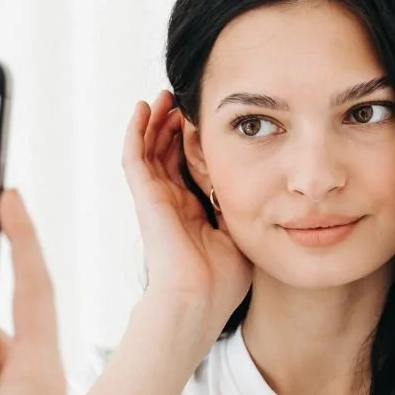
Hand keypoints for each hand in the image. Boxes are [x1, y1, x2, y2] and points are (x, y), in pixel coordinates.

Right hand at [122, 91, 251, 341]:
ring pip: (148, 150)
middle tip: (179, 100)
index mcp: (192, 212)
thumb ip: (240, 210)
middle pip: (165, 154)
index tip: (203, 120)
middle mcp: (171, 202)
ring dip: (153, 122)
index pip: (187, 169)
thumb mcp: (240, 235)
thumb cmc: (221, 280)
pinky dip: (136, 131)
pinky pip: (135, 157)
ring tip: (161, 97)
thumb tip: (260, 188)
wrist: (198, 298)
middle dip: (171, 127)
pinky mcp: (144, 196)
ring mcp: (155, 198)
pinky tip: (142, 109)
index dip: (191, 143)